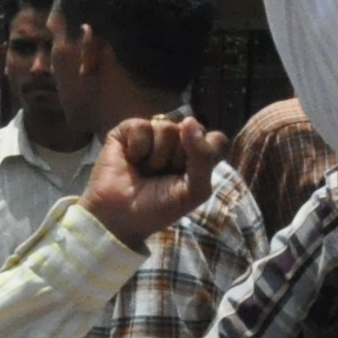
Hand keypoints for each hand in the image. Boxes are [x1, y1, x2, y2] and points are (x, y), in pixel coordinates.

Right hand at [79, 113, 228, 250]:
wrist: (121, 217)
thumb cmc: (158, 207)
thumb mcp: (194, 191)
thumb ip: (203, 157)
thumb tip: (189, 120)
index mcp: (197, 155)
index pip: (216, 140)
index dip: (205, 155)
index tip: (190, 177)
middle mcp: (177, 140)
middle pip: (191, 132)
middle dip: (177, 160)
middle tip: (161, 177)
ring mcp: (153, 133)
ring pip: (167, 128)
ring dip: (155, 158)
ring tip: (144, 171)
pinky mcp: (129, 130)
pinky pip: (142, 127)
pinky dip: (137, 149)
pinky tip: (131, 161)